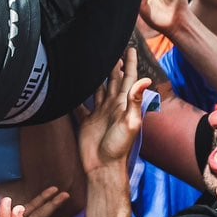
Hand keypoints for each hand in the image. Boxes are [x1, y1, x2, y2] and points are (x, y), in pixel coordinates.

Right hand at [75, 48, 150, 174]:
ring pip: (98, 90)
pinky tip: (71, 90)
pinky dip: (76, 98)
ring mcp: (99, 114)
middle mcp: (112, 106)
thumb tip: (145, 79)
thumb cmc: (119, 148)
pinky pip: (80, 106)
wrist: (103, 168)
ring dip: (97, 77)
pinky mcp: (87, 123)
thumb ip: (136, 102)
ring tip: (93, 64)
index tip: (130, 48)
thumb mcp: (130, 123)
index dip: (130, 64)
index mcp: (123, 104)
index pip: (129, 79)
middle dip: (114, 65)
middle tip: (111, 50)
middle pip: (113, 81)